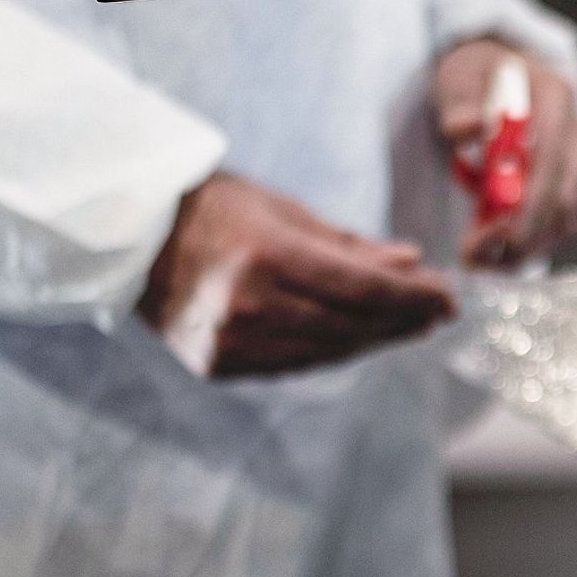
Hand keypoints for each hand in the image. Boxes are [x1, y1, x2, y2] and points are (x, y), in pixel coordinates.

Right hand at [139, 173, 456, 376]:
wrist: (127, 240)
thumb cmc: (209, 210)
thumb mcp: (281, 209)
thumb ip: (347, 243)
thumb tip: (410, 262)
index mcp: (265, 256)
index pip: (363, 288)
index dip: (414, 297)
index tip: (448, 298)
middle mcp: (249, 306)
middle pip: (352, 325)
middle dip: (403, 320)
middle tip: (438, 313)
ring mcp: (231, 343)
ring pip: (329, 352)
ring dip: (377, 340)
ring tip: (410, 326)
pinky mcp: (220, 367)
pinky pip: (297, 365)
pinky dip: (336, 352)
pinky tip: (363, 338)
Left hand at [434, 37, 576, 267]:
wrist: (496, 74)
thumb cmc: (479, 74)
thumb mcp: (460, 77)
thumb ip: (461, 104)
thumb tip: (470, 126)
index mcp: (557, 98)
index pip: (552, 159)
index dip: (532, 202)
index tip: (504, 233)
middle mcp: (576, 132)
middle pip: (564, 198)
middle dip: (524, 234)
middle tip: (476, 253)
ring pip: (564, 220)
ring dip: (524, 246)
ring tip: (476, 253)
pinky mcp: (568, 184)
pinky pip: (556, 225)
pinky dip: (527, 243)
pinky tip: (492, 247)